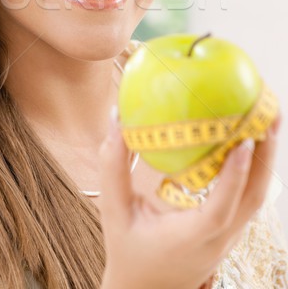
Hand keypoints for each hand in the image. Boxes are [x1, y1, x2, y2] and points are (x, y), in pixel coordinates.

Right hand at [98, 111, 280, 288]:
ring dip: (266, 158)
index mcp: (189, 237)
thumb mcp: (114, 210)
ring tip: (269, 118)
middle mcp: (217, 239)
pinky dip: (256, 167)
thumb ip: (113, 166)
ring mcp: (228, 236)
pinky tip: (250, 139)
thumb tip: (116, 119)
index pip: (220, 209)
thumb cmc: (127, 248)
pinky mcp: (229, 230)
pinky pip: (249, 197)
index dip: (234, 177)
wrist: (144, 288)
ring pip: (257, 197)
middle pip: (254, 198)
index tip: (244, 141)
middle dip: (266, 155)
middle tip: (271, 112)